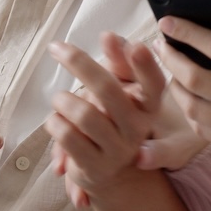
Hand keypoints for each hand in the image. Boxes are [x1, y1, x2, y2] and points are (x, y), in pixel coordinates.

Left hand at [45, 33, 207, 207]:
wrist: (113, 175)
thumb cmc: (111, 122)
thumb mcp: (118, 92)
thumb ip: (117, 62)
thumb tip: (110, 35)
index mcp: (148, 107)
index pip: (155, 84)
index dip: (146, 66)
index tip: (135, 45)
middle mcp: (137, 129)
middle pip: (108, 90)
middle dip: (79, 62)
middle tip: (57, 49)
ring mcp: (117, 150)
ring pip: (84, 114)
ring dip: (62, 100)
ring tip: (58, 99)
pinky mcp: (95, 167)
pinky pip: (68, 137)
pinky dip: (55, 123)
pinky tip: (55, 122)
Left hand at [154, 9, 210, 170]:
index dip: (190, 34)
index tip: (169, 21)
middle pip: (198, 79)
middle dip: (172, 58)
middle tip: (159, 43)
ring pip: (194, 107)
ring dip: (175, 85)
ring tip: (171, 67)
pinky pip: (204, 130)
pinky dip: (189, 111)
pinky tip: (187, 94)